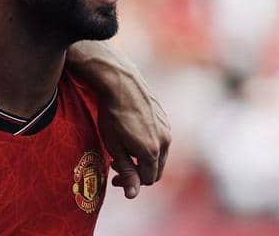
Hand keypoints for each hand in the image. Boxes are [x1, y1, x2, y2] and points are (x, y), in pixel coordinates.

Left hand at [66, 40, 170, 198]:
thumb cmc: (111, 114)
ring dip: (142, 158)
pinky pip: (159, 139)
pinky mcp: (165, 118)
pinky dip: (147, 144)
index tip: (113, 177)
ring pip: (159, 154)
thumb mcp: (113, 146)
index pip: (146, 179)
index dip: (130, 182)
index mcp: (152, 151)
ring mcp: (167, 129)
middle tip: (116, 165)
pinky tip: (131, 135)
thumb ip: (126, 171)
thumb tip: (133, 195)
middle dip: (137, 172)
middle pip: (155, 169)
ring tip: (123, 149)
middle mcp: (165, 141)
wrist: (119, 82)